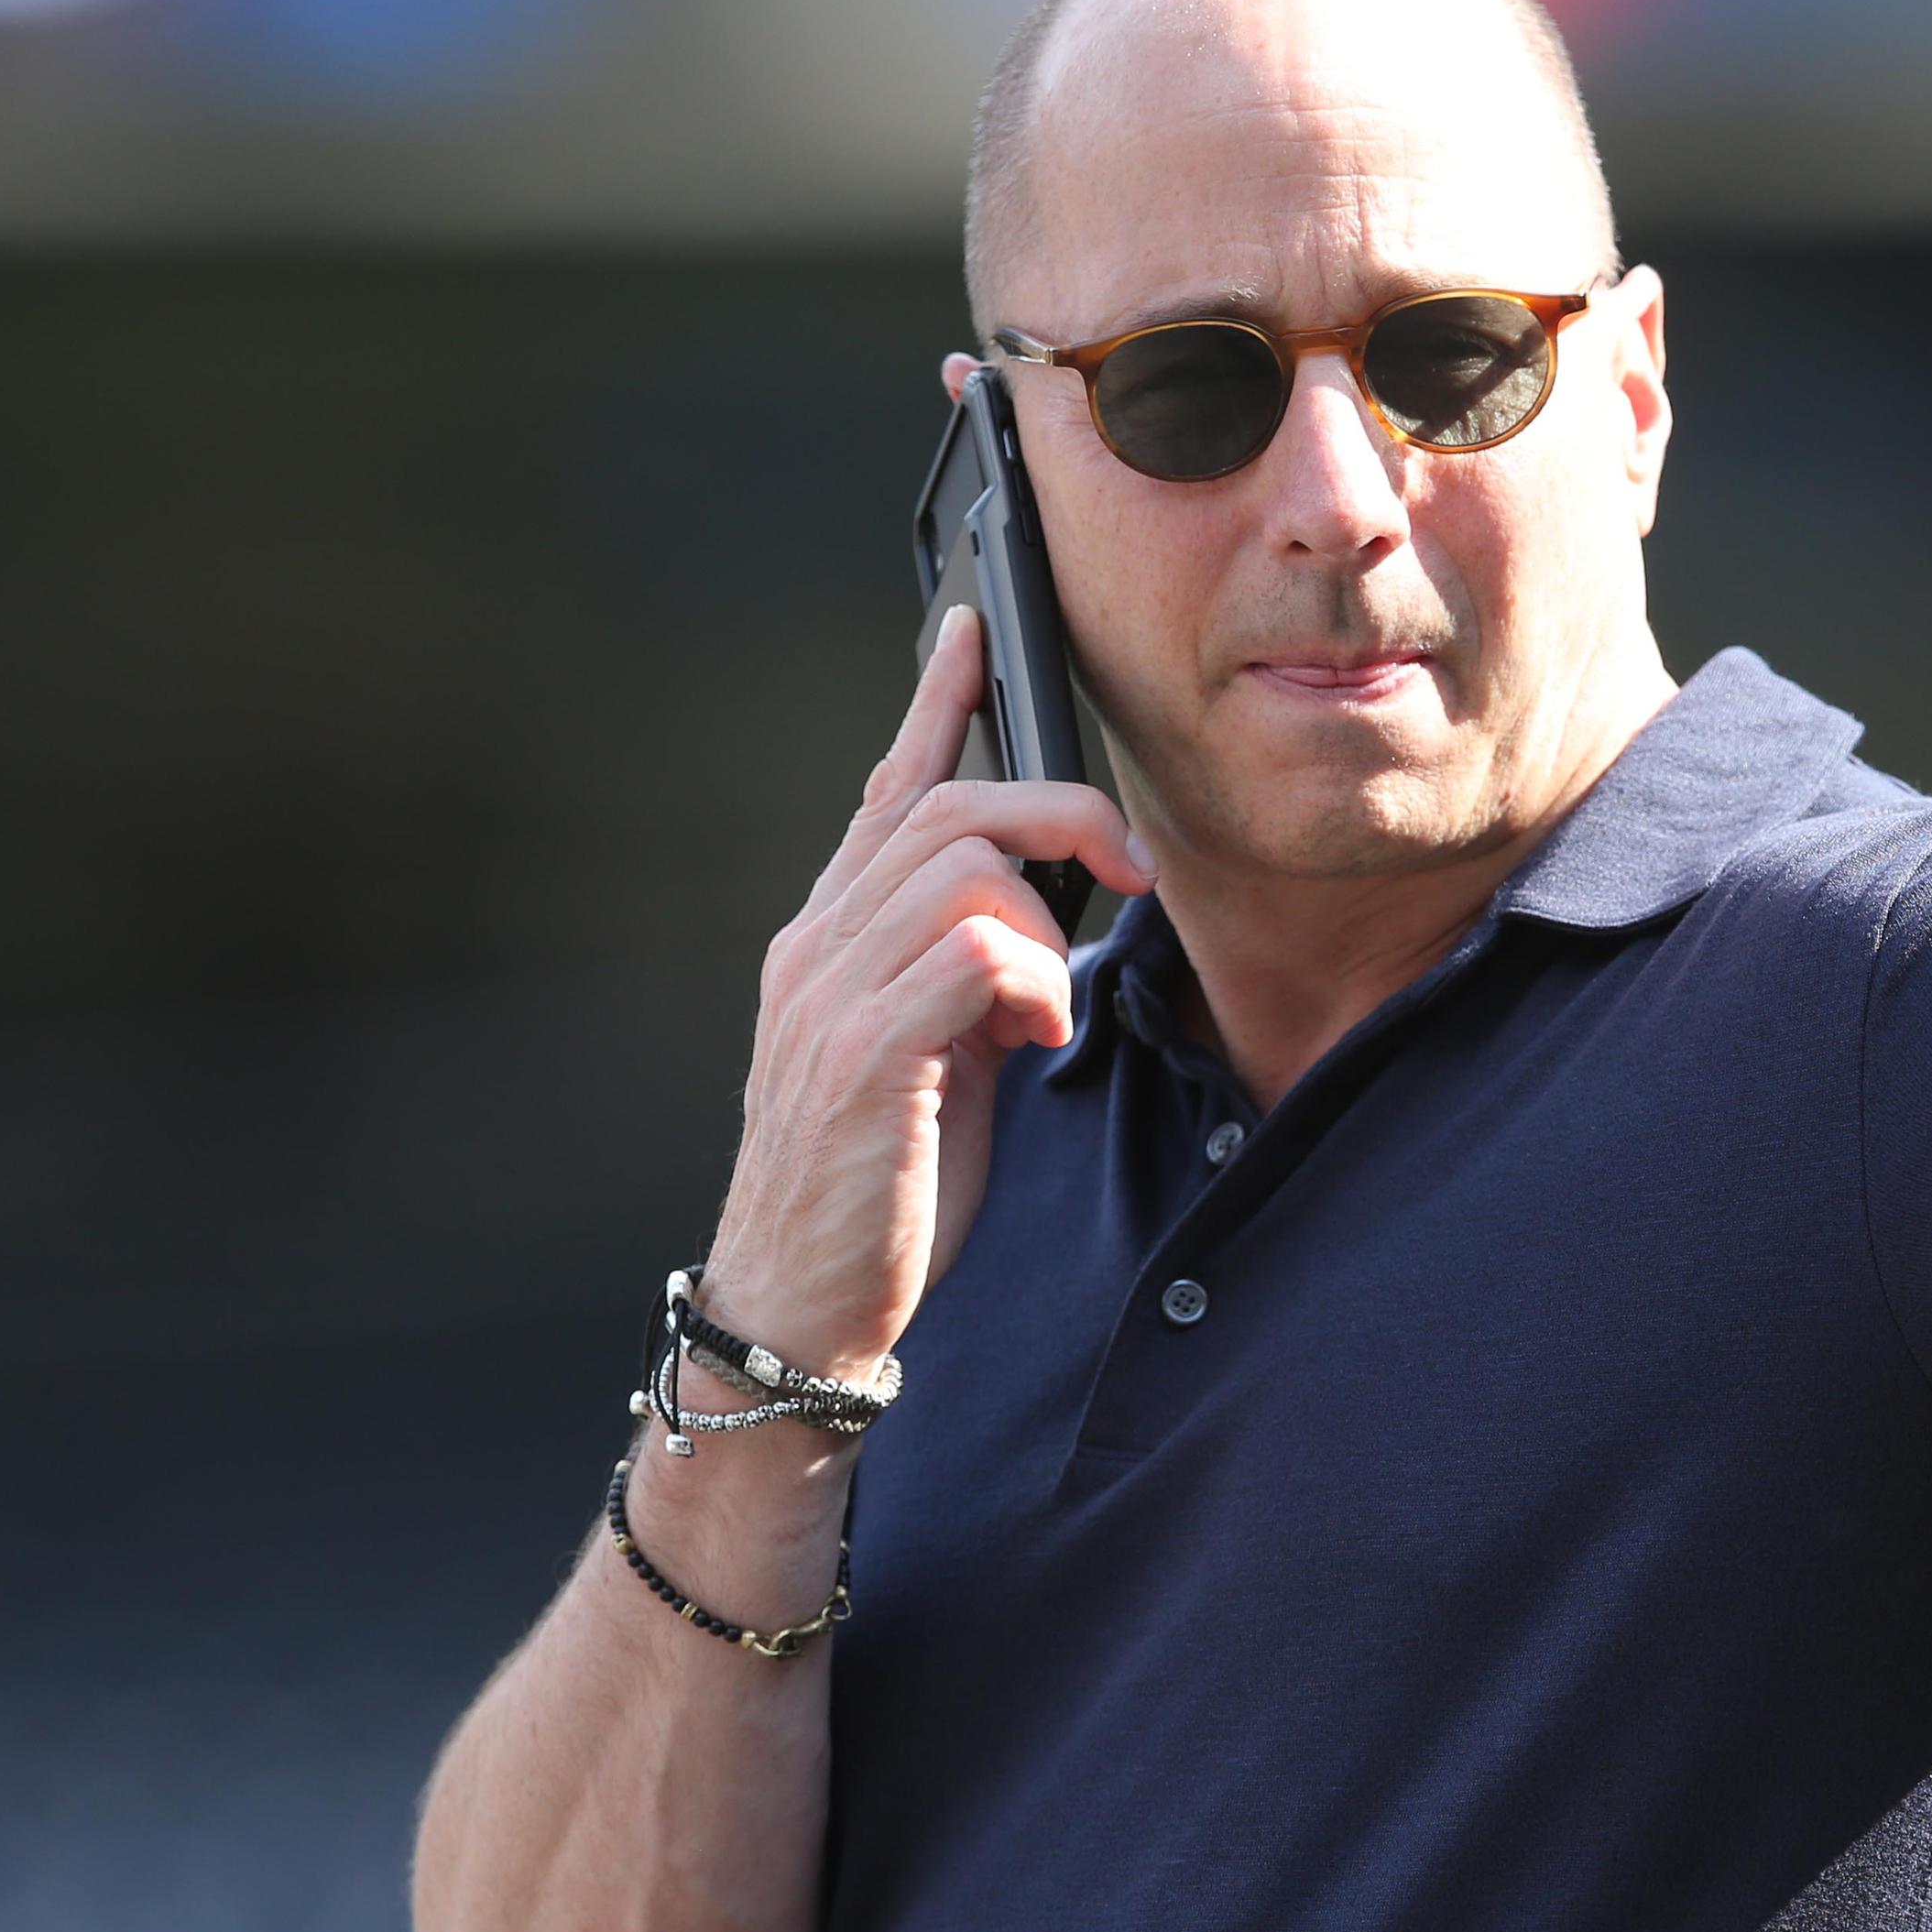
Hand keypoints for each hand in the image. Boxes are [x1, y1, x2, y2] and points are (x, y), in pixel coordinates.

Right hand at [698, 607, 1157, 1378]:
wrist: (804, 1301)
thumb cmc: (881, 1188)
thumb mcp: (938, 1057)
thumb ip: (974, 977)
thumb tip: (1048, 928)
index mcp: (832, 938)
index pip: (883, 791)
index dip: (933, 704)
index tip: (973, 630)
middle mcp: (818, 946)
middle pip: (948, 806)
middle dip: (1060, 813)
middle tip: (1128, 869)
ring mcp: (832, 995)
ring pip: (962, 865)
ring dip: (1044, 921)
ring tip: (1048, 1004)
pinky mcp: (864, 1053)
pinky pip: (973, 955)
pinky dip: (1031, 981)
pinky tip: (1033, 1039)